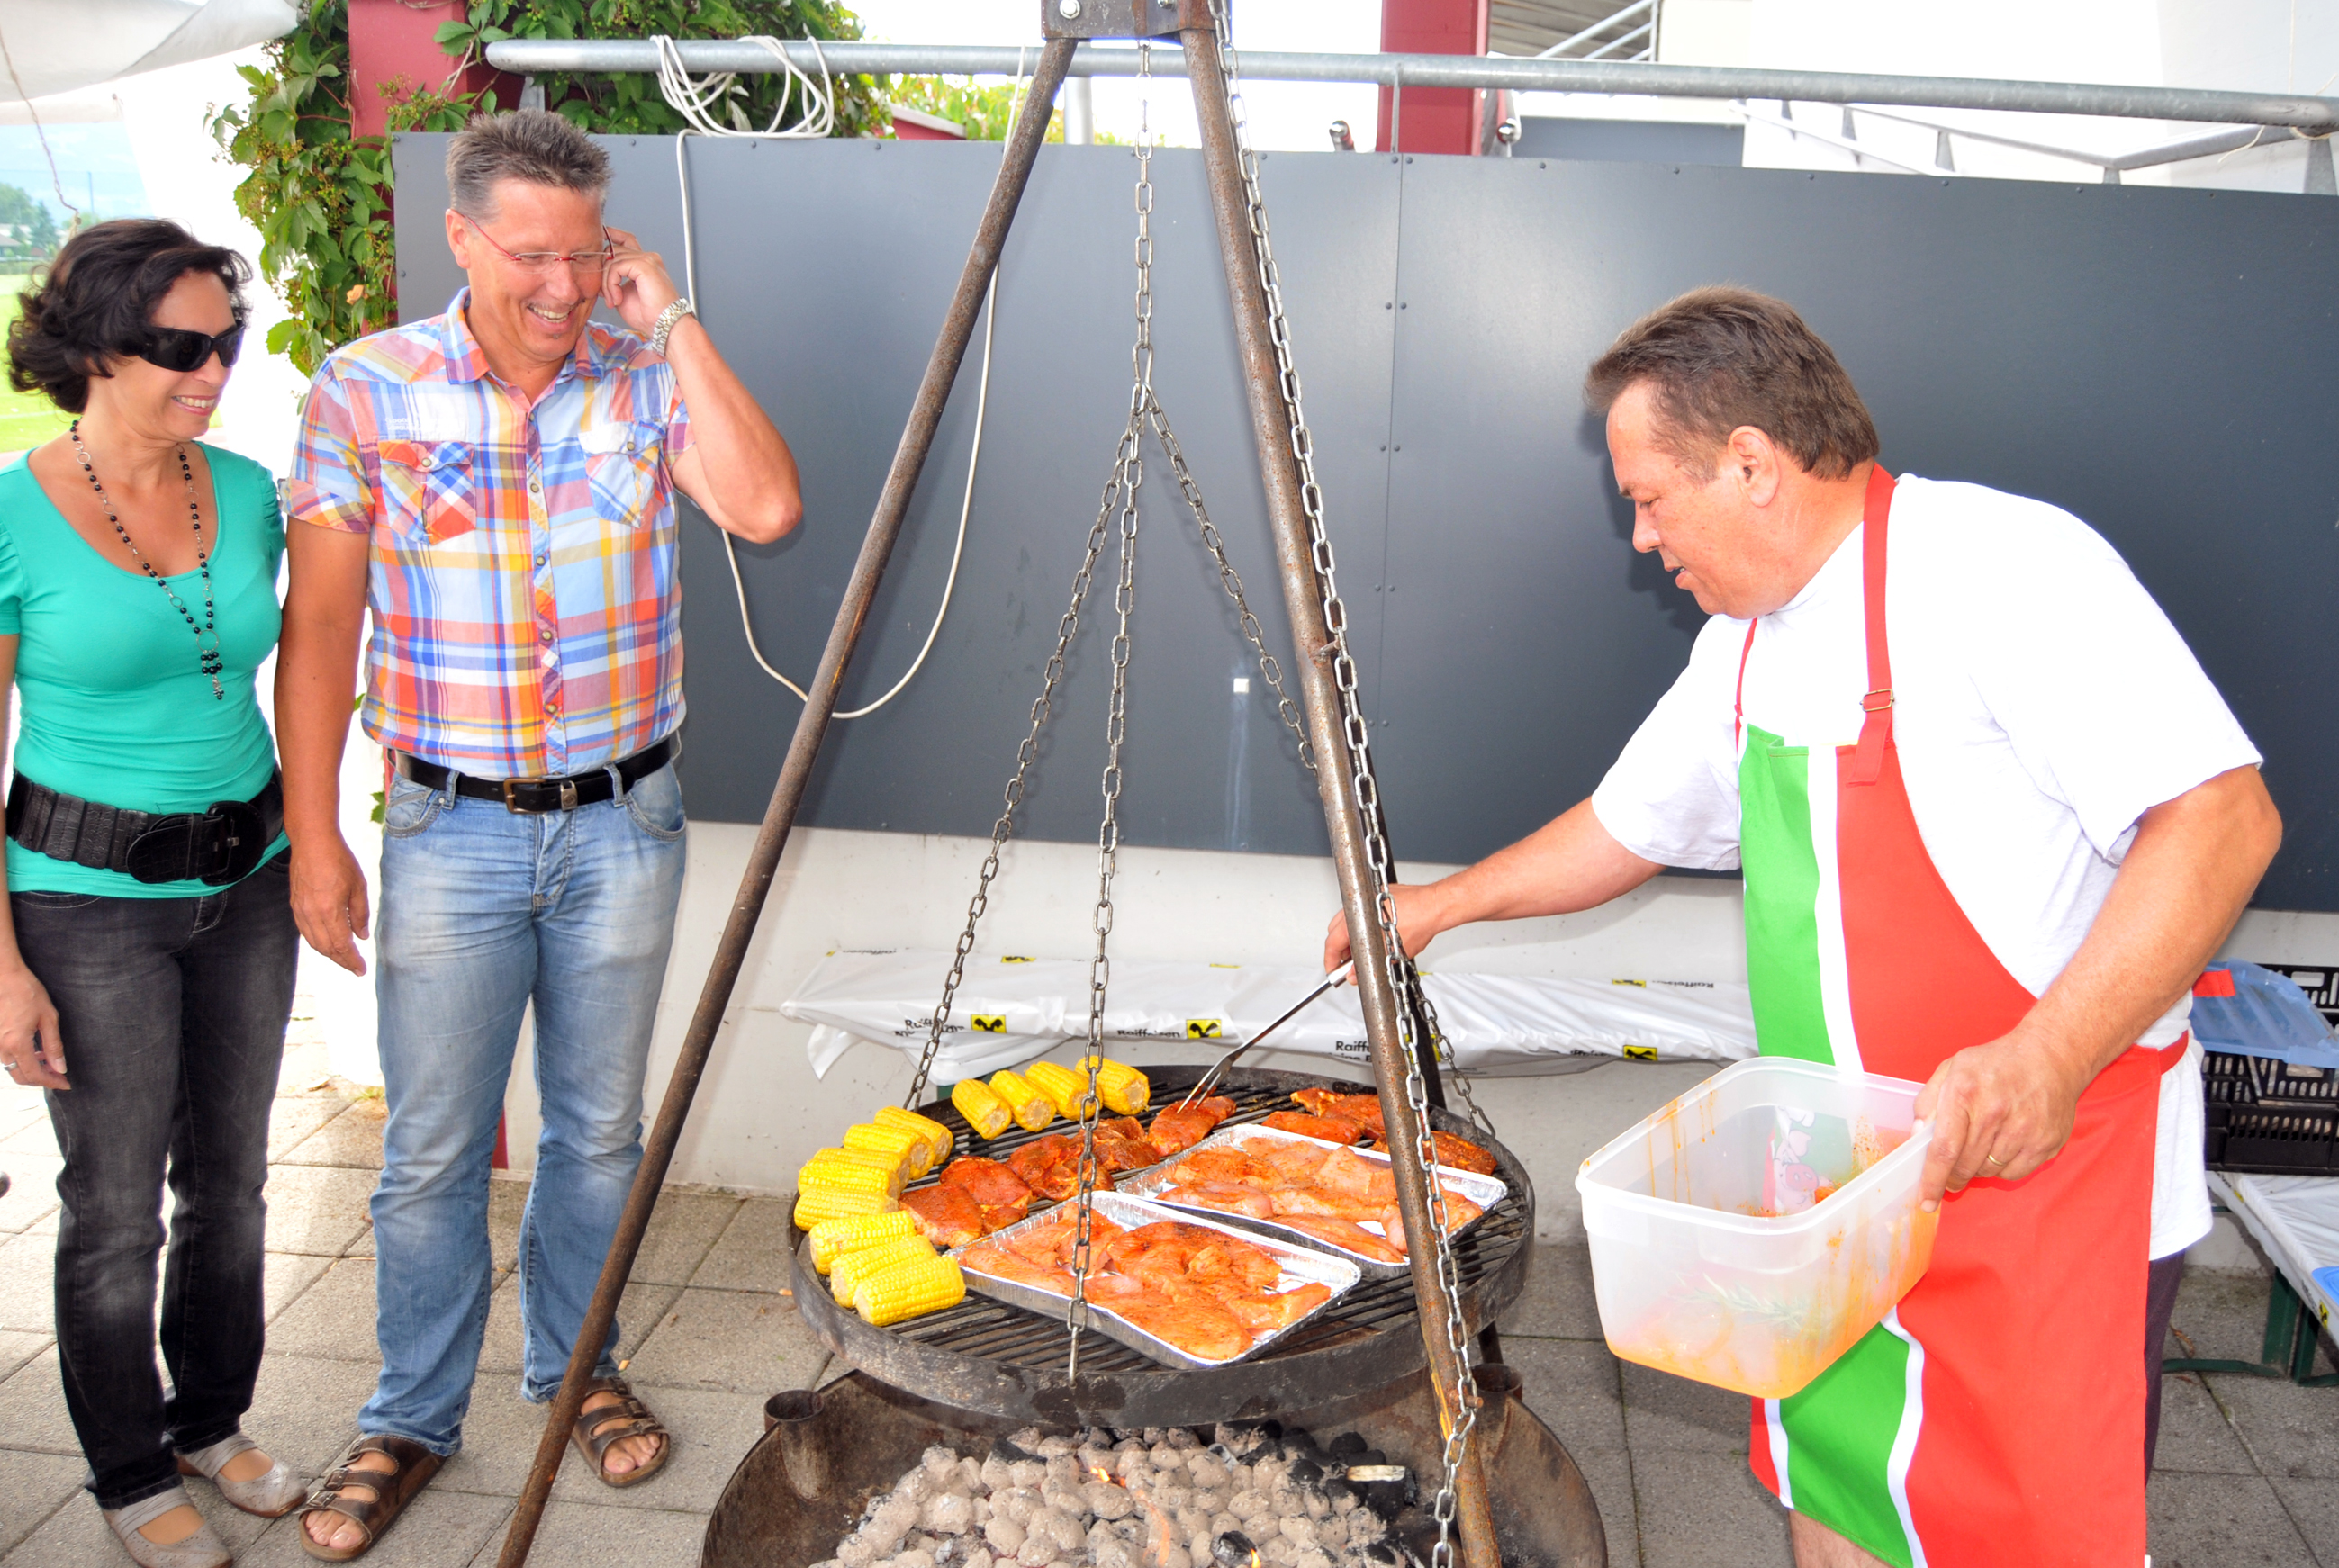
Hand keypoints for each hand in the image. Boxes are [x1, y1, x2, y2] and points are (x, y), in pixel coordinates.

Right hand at [0, 960, 64, 1089]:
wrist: (4, 976)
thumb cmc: (27, 992)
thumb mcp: (48, 1018)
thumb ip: (54, 1046)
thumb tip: (60, 1067)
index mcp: (17, 1044)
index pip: (35, 1075)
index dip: (52, 1083)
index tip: (65, 1084)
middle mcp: (2, 1048)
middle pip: (21, 1076)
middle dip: (42, 1079)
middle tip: (59, 1075)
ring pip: (13, 1068)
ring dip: (32, 1069)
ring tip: (49, 1061)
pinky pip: (7, 1058)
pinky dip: (22, 1060)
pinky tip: (35, 1051)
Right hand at [290, 834, 370, 975]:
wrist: (312, 842)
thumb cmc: (338, 860)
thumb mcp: (358, 886)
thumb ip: (360, 914)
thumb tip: (361, 936)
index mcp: (329, 911)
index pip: (341, 946)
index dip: (351, 960)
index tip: (361, 970)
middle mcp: (311, 915)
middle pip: (326, 948)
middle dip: (341, 960)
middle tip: (355, 966)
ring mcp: (300, 910)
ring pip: (314, 941)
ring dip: (328, 952)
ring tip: (343, 956)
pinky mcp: (294, 904)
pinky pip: (305, 931)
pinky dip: (317, 940)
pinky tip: (327, 940)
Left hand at [599, 227, 680, 336]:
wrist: (665, 326)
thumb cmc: (649, 316)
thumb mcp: (623, 295)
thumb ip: (612, 281)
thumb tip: (597, 276)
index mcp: (644, 263)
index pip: (624, 240)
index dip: (609, 238)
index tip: (594, 250)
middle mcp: (647, 257)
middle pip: (613, 249)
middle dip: (602, 271)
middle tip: (604, 295)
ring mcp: (647, 259)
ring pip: (612, 260)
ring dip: (607, 283)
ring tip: (613, 301)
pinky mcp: (644, 265)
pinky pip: (616, 267)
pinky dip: (611, 284)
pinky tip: (617, 299)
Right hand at [1322, 883, 1441, 976]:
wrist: (1434, 906)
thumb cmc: (1418, 923)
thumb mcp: (1389, 954)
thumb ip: (1366, 966)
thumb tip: (1354, 975)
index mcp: (1356, 920)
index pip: (1331, 943)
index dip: (1330, 961)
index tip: (1333, 970)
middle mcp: (1357, 906)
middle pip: (1334, 931)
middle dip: (1340, 949)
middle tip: (1348, 964)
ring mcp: (1365, 897)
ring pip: (1347, 921)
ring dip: (1350, 937)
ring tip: (1363, 950)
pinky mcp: (1375, 894)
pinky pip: (1360, 911)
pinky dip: (1362, 925)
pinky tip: (1374, 935)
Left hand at [1911, 1031, 2091, 1209]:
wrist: (2050, 1056)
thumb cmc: (1995, 1063)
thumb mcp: (1952, 1069)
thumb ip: (1928, 1102)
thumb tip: (1918, 1137)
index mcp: (1964, 1093)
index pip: (1944, 1149)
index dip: (1932, 1180)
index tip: (1926, 1201)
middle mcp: (1994, 1113)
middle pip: (1965, 1165)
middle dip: (1952, 1176)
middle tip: (1950, 1173)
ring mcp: (2024, 1130)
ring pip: (1988, 1172)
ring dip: (1977, 1169)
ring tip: (1980, 1147)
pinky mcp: (2046, 1143)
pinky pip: (2014, 1173)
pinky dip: (2002, 1168)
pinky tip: (2002, 1147)